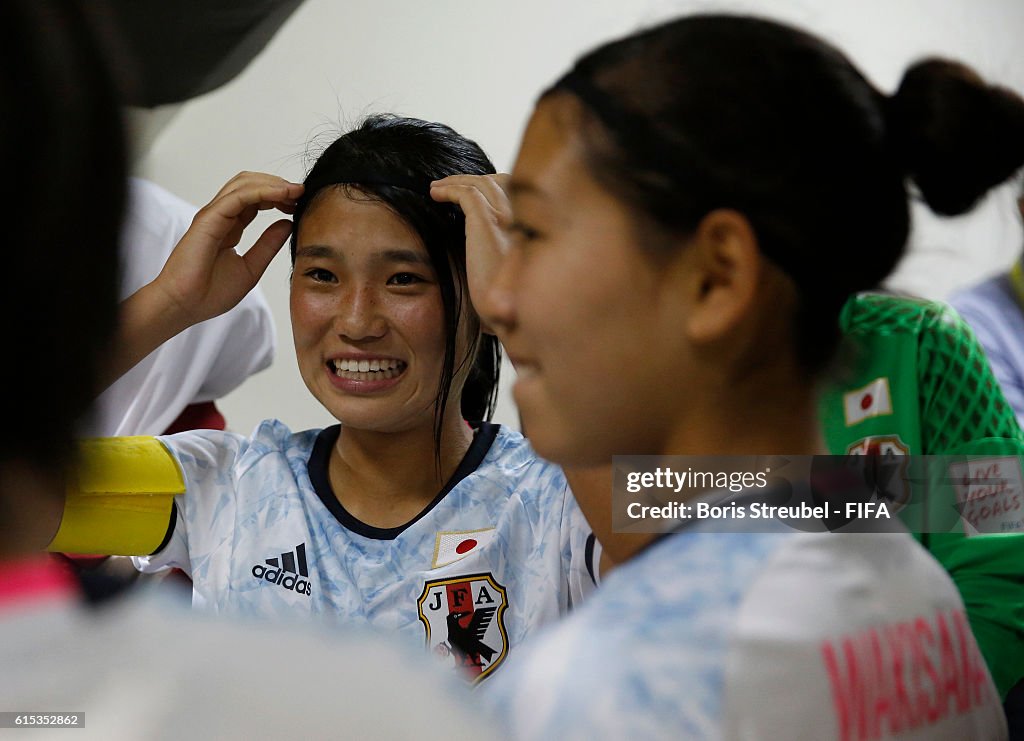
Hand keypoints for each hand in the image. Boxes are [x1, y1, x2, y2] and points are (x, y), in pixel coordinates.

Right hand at [105, 173, 301, 391]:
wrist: (184, 306)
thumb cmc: (210, 293)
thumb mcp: (251, 267)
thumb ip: (269, 245)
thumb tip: (288, 224)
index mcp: (229, 226)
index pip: (255, 199)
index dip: (278, 196)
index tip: (300, 202)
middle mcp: (220, 216)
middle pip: (250, 184)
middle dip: (278, 185)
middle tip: (301, 193)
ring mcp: (213, 215)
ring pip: (244, 184)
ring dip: (273, 184)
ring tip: (296, 191)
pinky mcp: (209, 219)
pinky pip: (239, 197)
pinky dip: (262, 192)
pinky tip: (282, 196)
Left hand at [430, 174, 511, 332]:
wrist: (508, 313)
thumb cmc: (507, 300)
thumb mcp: (509, 269)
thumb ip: (501, 251)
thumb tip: (487, 250)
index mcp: (529, 227)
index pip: (514, 192)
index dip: (492, 187)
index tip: (470, 193)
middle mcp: (521, 217)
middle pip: (499, 181)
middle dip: (475, 179)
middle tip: (451, 185)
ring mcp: (505, 217)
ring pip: (481, 183)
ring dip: (457, 181)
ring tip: (437, 187)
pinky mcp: (486, 222)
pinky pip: (466, 193)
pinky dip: (449, 189)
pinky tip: (435, 194)